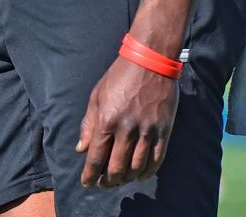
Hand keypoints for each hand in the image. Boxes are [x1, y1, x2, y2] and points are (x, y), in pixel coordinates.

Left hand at [76, 56, 178, 188]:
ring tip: (119, 181)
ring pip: (136, 167)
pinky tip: (140, 175)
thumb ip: (88, 124)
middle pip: (116, 167)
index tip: (86, 183)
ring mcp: (147, 131)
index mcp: (107, 119)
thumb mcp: (97, 96)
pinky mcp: (164, 131)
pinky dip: (147, 172)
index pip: (96, 156)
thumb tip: (81, 148)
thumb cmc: (119, 77)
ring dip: (126, 178)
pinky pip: (156, 160)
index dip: (90, 174)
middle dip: (107, 181)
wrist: (150, 62)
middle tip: (103, 184)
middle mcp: (127, 129)